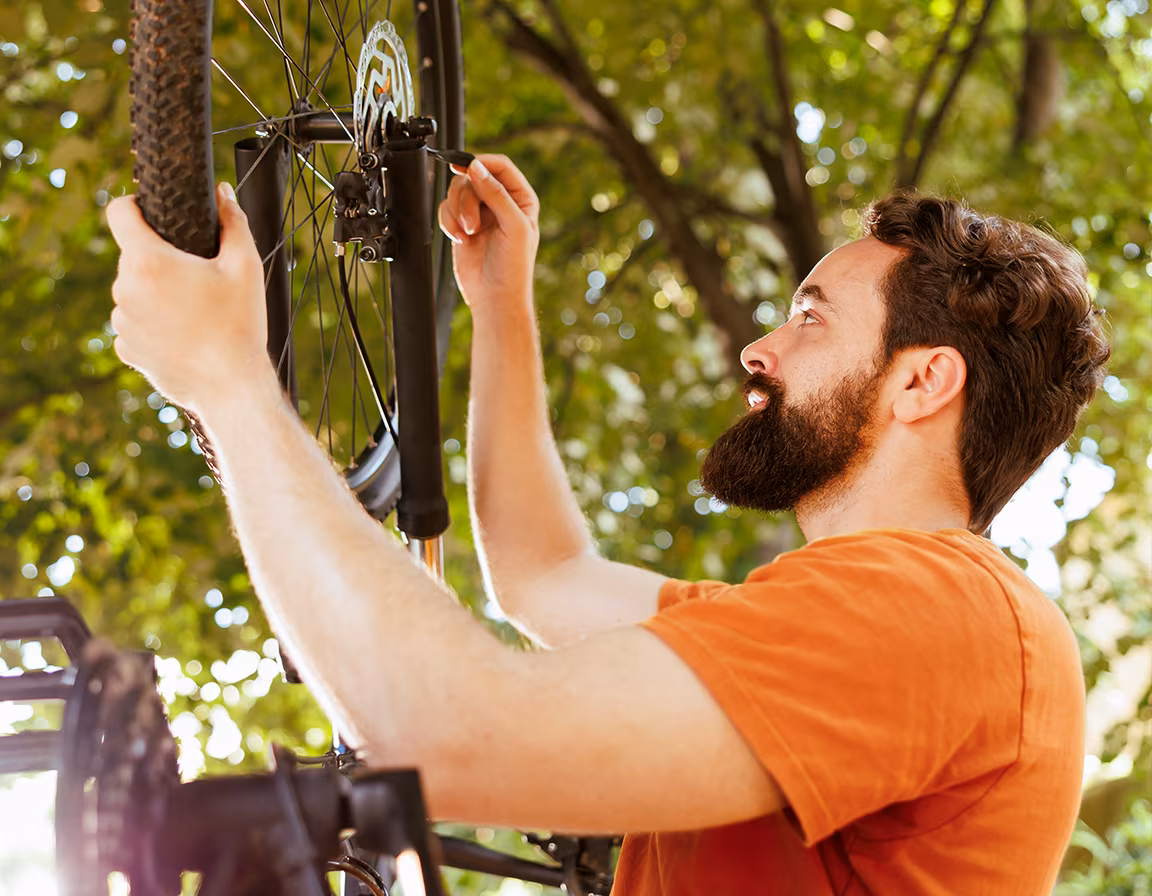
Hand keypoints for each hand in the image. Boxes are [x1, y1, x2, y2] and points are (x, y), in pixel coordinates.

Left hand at [107, 183, 272, 414]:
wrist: (233, 387)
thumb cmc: (240, 325)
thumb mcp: (245, 266)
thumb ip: (233, 221)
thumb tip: (222, 193)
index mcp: (148, 262)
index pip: (117, 212)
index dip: (133, 206)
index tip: (151, 214)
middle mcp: (125, 290)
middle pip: (130, 256)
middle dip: (156, 258)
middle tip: (195, 275)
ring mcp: (123, 322)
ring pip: (131, 292)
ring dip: (154, 293)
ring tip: (193, 311)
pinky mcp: (127, 350)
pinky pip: (134, 325)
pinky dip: (152, 325)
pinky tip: (184, 335)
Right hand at [437, 154, 539, 312]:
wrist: (494, 297)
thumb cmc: (513, 267)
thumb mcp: (513, 226)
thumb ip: (496, 193)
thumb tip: (476, 167)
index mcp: (521, 198)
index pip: (500, 166)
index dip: (481, 162)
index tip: (464, 166)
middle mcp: (500, 201)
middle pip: (473, 176)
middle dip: (467, 199)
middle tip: (472, 224)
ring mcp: (479, 212)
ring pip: (456, 190)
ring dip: (458, 212)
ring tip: (468, 234)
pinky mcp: (461, 224)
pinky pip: (446, 208)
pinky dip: (449, 223)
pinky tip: (460, 239)